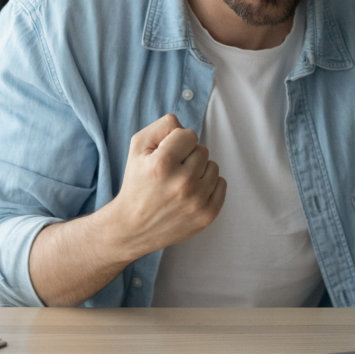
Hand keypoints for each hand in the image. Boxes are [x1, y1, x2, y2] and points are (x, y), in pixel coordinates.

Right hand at [107, 113, 226, 259]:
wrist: (133, 227)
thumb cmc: (137, 182)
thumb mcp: (138, 147)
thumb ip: (162, 126)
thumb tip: (184, 126)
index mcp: (162, 164)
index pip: (188, 134)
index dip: (177, 142)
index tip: (167, 155)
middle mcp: (182, 183)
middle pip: (202, 150)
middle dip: (188, 156)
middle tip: (171, 172)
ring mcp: (196, 201)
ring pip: (213, 166)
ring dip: (199, 171)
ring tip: (180, 183)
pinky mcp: (207, 215)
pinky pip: (221, 184)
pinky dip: (208, 185)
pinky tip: (191, 193)